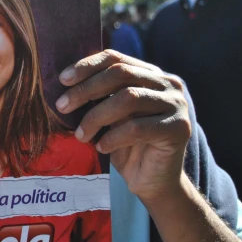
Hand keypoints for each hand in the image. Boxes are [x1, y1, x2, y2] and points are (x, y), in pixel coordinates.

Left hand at [56, 50, 191, 200]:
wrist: (152, 182)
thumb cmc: (126, 147)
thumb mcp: (109, 116)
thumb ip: (99, 96)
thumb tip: (66, 83)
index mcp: (151, 74)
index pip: (116, 59)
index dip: (87, 66)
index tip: (62, 80)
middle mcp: (168, 84)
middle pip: (121, 74)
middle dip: (86, 89)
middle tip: (62, 106)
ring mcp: (177, 105)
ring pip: (128, 98)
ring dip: (97, 116)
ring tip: (82, 135)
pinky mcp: (179, 128)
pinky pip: (137, 127)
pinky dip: (113, 137)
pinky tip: (101, 147)